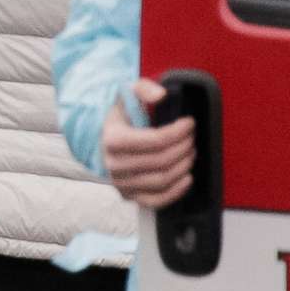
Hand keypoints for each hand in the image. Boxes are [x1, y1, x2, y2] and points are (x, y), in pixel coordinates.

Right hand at [102, 79, 194, 208]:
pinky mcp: (128, 195)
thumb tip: (161, 96)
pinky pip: (156, 201)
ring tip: (190, 152)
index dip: (179, 132)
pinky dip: (176, 192)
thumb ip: (144, 89)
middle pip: (162, 160)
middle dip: (184, 147)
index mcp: (112, 139)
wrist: (98, 137)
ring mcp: (120, 183)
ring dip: (184, 166)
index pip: (156, 140)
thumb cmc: (117, 116)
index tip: (189, 123)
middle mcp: (114, 165)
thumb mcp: (126, 94)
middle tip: (191, 137)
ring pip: (162, 180)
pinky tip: (187, 178)